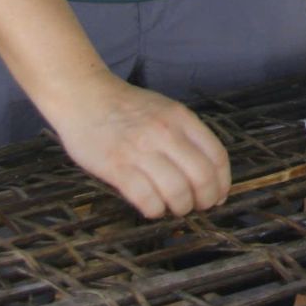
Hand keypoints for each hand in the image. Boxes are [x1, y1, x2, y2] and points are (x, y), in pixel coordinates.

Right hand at [49, 75, 230, 217]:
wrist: (84, 94)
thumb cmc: (126, 106)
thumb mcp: (164, 109)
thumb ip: (185, 134)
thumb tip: (207, 171)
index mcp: (181, 118)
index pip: (217, 156)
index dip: (222, 182)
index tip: (219, 196)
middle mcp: (164, 133)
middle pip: (202, 177)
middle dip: (206, 199)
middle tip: (199, 207)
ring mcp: (140, 150)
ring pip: (177, 191)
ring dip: (181, 207)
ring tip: (175, 208)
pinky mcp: (116, 166)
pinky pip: (146, 199)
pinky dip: (155, 210)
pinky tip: (153, 208)